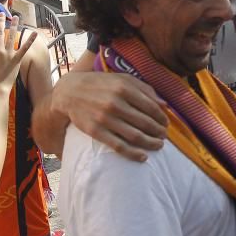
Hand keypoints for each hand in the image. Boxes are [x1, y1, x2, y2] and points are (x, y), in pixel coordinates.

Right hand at [0, 15, 36, 92]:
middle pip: (0, 33)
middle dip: (1, 22)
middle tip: (2, 14)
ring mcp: (8, 54)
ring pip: (11, 36)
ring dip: (14, 25)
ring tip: (16, 17)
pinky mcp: (17, 59)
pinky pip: (24, 48)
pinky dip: (30, 40)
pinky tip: (34, 33)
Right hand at [51, 71, 167, 161]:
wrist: (70, 92)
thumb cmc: (101, 84)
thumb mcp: (122, 79)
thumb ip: (144, 88)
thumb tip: (164, 104)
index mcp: (124, 88)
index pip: (151, 107)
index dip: (161, 118)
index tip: (166, 123)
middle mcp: (115, 103)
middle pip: (145, 123)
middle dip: (158, 132)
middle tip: (164, 136)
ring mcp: (105, 118)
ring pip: (135, 136)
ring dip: (150, 143)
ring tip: (158, 145)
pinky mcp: (96, 131)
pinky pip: (119, 146)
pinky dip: (133, 153)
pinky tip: (143, 157)